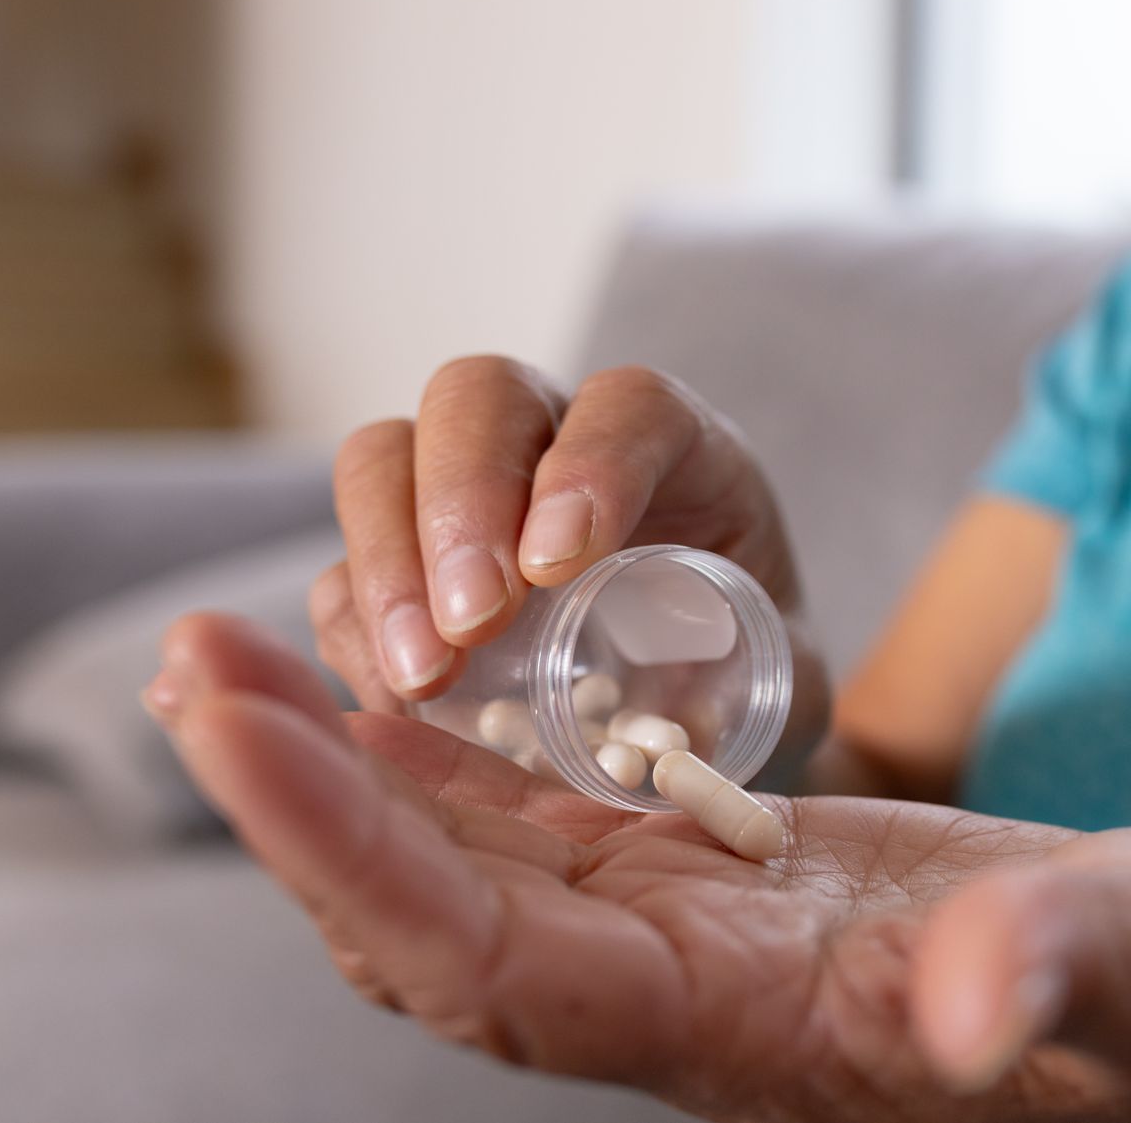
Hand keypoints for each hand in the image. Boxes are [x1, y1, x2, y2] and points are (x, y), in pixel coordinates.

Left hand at [145, 614, 1130, 1122]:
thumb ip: (1067, 969)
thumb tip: (981, 1000)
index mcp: (744, 1026)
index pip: (500, 967)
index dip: (361, 861)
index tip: (248, 735)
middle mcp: (668, 993)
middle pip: (428, 919)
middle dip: (297, 800)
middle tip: (193, 662)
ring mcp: (672, 930)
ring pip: (457, 864)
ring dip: (334, 764)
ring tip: (229, 653)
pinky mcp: (695, 871)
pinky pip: (526, 819)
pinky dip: (430, 751)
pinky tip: (371, 672)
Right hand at [308, 358, 828, 770]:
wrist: (699, 699)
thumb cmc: (749, 669)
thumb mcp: (788, 674)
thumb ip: (776, 692)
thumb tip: (707, 733)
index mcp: (678, 447)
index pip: (629, 406)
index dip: (593, 462)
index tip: (564, 560)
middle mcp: (559, 440)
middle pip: (480, 398)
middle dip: (466, 501)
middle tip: (478, 621)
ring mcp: (465, 495)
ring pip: (385, 458)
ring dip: (390, 558)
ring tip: (425, 672)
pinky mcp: (400, 566)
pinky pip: (342, 565)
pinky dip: (351, 626)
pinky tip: (389, 700)